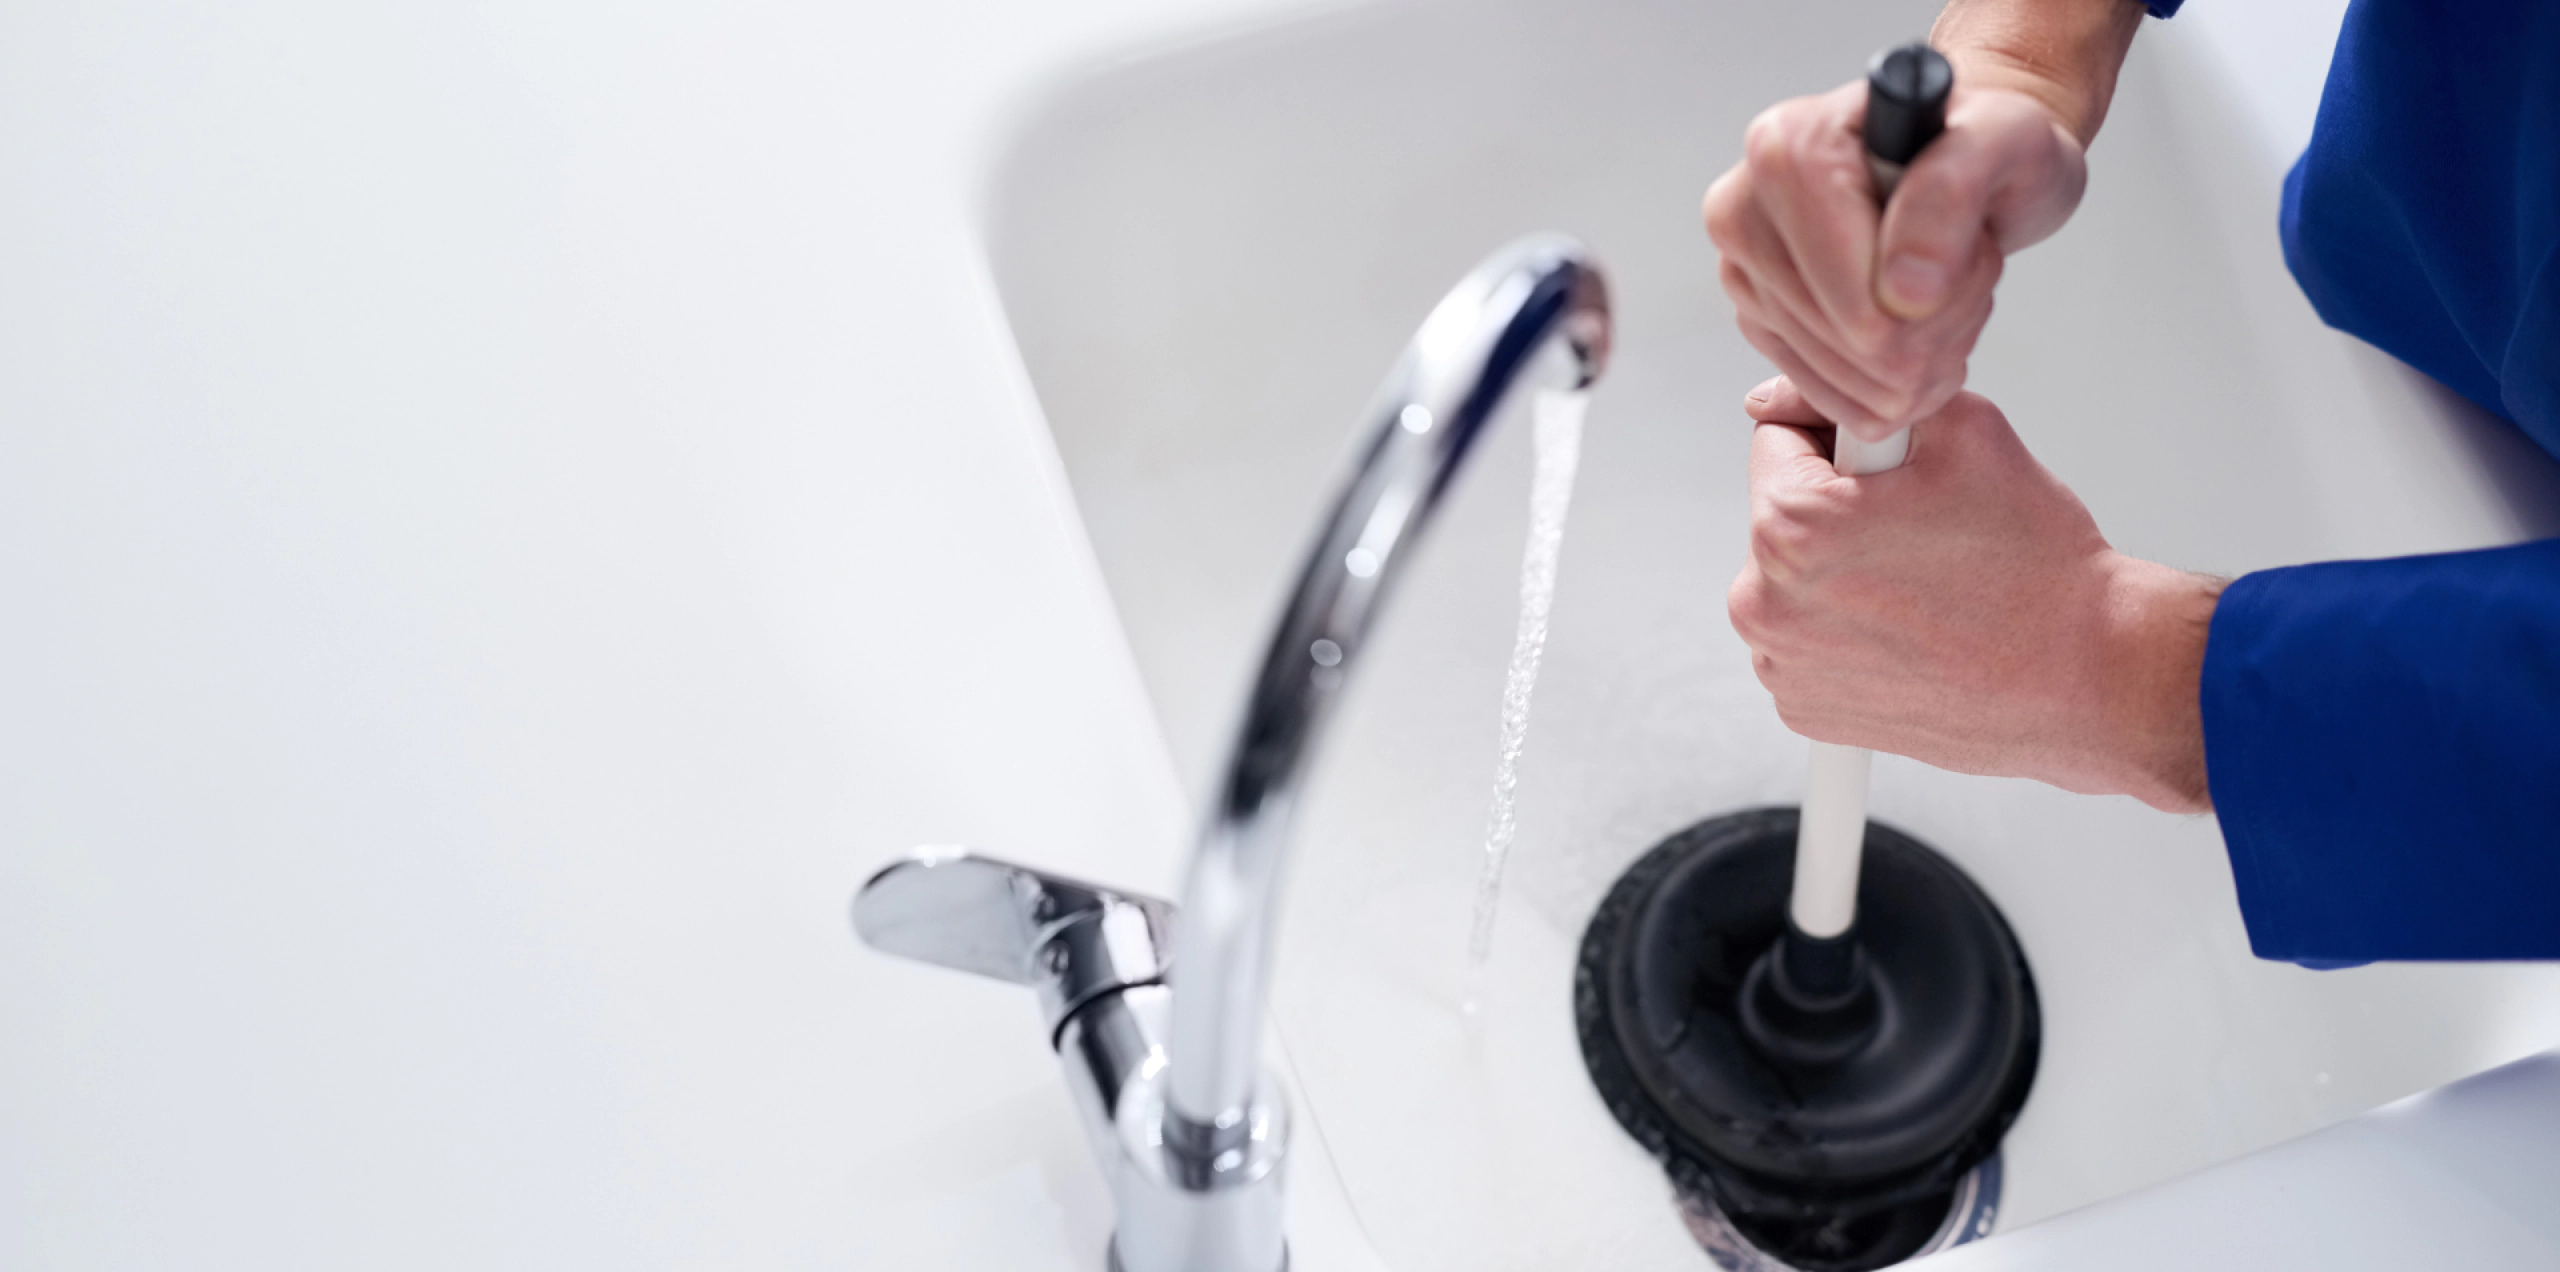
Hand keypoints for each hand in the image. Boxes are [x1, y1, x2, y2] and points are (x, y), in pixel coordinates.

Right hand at [1702, 81, 2086, 440]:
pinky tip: (1919, 326)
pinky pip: (1838, 401)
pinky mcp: (1759, 321)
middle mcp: (1745, 212)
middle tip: (1970, 271)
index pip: (1851, 298)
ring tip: (1946, 288)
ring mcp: (1745, 273)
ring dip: (1922, 355)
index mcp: (1785, 153)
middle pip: (1848, 344)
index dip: (1931, 308)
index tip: (1971, 261)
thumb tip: (1902, 289)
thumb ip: (1953, 195)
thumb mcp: (2005, 138)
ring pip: (1846, 381)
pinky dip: (1894, 382)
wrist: (1964, 163)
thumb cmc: (1979, 142)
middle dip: (1932, 329)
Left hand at [1725, 377, 2218, 811]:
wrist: (2083, 676)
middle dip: (1839, 510)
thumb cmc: (2033, 564)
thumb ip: (1861, 397)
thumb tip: (1776, 397)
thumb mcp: (1963, 428)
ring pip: (1792, 580)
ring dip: (1840, 572)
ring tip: (1923, 587)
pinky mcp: (1802, 708)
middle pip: (1780, 514)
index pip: (1776, 436)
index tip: (1894, 472)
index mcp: (1789, 525)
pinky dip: (1847, 633)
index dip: (1844, 442)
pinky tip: (1912, 634)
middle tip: (1922, 533)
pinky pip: (1807, 642)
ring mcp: (1781, 665)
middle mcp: (1763, 603)